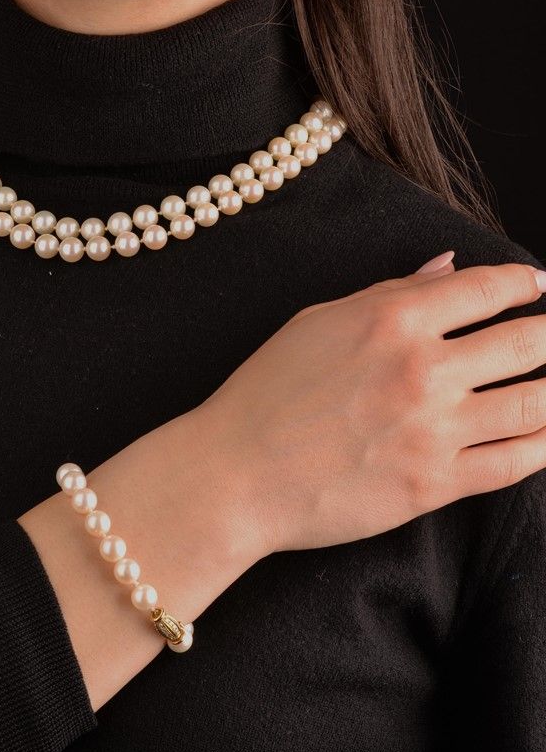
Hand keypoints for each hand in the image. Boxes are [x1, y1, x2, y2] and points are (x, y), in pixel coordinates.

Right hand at [190, 254, 545, 555]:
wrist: (237, 474)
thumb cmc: (265, 392)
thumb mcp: (316, 323)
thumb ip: (390, 291)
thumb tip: (448, 266)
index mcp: (392, 320)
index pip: (489, 288)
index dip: (525, 281)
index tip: (536, 284)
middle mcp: (424, 370)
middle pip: (529, 341)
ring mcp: (434, 431)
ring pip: (536, 403)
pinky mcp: (434, 485)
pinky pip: (516, 463)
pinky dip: (544, 444)